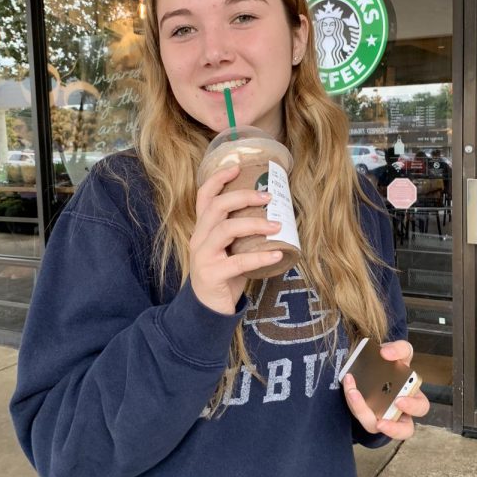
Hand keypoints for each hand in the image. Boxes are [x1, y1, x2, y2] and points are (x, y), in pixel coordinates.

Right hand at [190, 165, 283, 314]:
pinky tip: (278, 253)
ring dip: (255, 224)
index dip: (218, 179)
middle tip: (269, 197)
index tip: (237, 167)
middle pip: (217, 207)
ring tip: (278, 226)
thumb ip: (241, 234)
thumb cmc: (224, 276)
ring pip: (227, 230)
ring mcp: (203, 256)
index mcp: (202, 230)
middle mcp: (199, 239)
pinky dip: (261, 256)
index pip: (204, 197)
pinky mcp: (212, 274)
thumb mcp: (229, 250)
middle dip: (244, 197)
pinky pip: (239, 261)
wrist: (208, 310)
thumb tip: (275, 215)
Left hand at [342, 339, 429, 440]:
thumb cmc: (391, 364)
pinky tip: (349, 386)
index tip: (399, 400)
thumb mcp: (400, 353)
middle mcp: (399, 413)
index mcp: (412, 398)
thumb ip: (399, 349)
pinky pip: (360, 416)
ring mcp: (381, 416)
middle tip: (380, 421)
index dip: (412, 407)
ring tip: (353, 394)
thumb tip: (386, 353)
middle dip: (394, 428)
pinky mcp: (365, 414)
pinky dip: (353, 401)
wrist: (373, 365)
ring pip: (375, 427)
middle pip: (404, 430)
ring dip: (363, 412)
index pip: (420, 407)